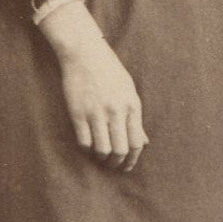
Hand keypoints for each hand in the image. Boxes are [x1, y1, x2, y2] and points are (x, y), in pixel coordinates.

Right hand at [38, 0, 148, 170]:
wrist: (86, 55)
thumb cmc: (110, 72)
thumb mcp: (129, 91)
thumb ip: (135, 117)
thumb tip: (144, 142)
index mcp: (132, 105)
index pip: (136, 141)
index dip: (133, 158)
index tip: (128, 166)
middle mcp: (116, 111)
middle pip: (120, 149)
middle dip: (118, 163)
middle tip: (114, 166)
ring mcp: (96, 113)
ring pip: (102, 149)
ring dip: (102, 159)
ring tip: (101, 159)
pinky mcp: (78, 114)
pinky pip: (84, 142)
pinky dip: (87, 150)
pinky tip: (88, 148)